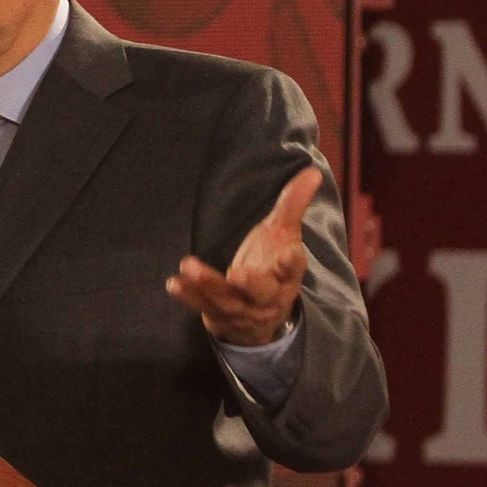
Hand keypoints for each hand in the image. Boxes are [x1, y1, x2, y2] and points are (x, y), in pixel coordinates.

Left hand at [165, 167, 319, 346]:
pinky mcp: (219, 315)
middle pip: (262, 292)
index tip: (288, 255)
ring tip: (188, 265)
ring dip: (207, 284)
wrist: (259, 313)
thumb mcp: (283, 234)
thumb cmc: (272, 265)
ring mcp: (242, 309)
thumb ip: (292, 204)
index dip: (291, 264)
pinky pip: (202, 306)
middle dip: (250, 284)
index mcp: (286, 276)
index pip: (293, 270)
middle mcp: (267, 296)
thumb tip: (313, 172)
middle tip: (237, 274)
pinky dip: (188, 296)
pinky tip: (173, 283)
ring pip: (226, 299)